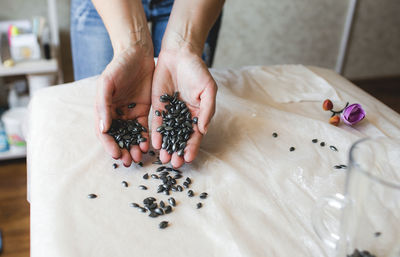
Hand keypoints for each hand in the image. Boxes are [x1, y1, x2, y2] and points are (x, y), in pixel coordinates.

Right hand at [96, 44, 153, 165]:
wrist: (137, 54)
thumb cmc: (118, 67)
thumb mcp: (107, 84)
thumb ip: (103, 106)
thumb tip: (103, 129)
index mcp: (103, 110)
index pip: (104, 133)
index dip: (109, 145)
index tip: (117, 155)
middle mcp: (115, 114)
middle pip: (118, 138)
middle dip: (123, 151)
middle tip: (130, 162)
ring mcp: (130, 113)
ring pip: (132, 136)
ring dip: (134, 148)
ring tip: (140, 157)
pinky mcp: (144, 111)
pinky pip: (144, 128)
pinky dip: (145, 138)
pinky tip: (149, 146)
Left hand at [151, 47, 216, 167]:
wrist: (180, 54)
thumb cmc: (198, 71)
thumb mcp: (208, 89)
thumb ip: (207, 109)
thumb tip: (203, 130)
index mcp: (198, 114)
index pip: (195, 135)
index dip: (192, 147)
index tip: (188, 158)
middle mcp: (184, 116)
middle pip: (180, 138)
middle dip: (177, 151)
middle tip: (173, 163)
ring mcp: (171, 112)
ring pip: (168, 134)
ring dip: (166, 147)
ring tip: (163, 158)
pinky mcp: (158, 106)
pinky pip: (157, 123)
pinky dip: (156, 133)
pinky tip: (154, 144)